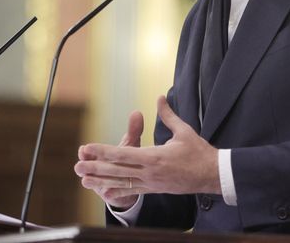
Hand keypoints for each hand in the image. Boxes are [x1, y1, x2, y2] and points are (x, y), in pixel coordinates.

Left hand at [75, 96, 219, 199]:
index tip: (88, 147)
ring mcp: (151, 183)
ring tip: (83, 179)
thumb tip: (159, 98)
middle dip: (95, 167)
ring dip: (101, 180)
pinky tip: (104, 192)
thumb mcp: (184, 131)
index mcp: (155, 157)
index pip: (123, 154)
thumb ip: (168, 115)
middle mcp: (150, 172)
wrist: (213, 175)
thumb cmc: (199, 152)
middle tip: (77, 165)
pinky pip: (132, 191)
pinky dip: (117, 191)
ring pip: (121, 182)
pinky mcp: (155, 189)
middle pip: (117, 170)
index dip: (103, 151)